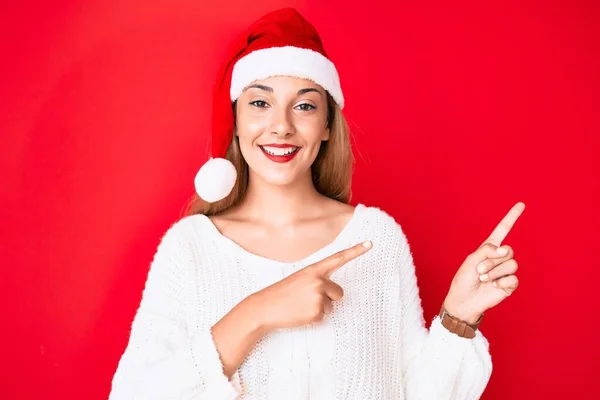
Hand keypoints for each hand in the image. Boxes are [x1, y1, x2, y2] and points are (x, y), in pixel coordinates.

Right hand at [245, 240, 372, 331]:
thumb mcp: (300, 279)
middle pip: (339, 292)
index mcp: (314, 270)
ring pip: (331, 306)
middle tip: (308, 299)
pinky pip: (324, 316)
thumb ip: (318, 281)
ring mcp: (318, 296)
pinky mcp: (317, 311)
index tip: (370, 243)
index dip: (355, 251)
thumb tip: (335, 294)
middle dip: (329, 298)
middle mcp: (318, 280)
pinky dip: (314, 318)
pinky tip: (300, 314)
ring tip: (301, 306)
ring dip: (319, 308)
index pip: (338, 258)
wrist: (265, 307)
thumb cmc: (283, 294)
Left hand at [444, 202, 525, 323]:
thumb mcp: (470, 261)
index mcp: (489, 248)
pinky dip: (501, 282)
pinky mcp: (510, 284)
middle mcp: (499, 258)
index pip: (503, 230)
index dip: (511, 217)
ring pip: (512, 264)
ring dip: (495, 272)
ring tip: (484, 278)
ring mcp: (505, 271)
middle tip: (480, 270)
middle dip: (493, 260)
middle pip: (508, 250)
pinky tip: (494, 287)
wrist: (465, 301)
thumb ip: (487, 250)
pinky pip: (513, 278)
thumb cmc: (464, 280)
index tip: (521, 204)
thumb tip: (505, 250)